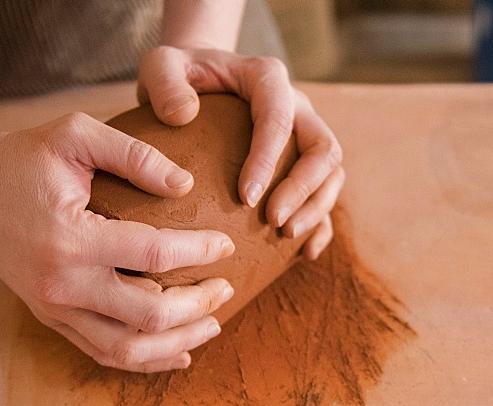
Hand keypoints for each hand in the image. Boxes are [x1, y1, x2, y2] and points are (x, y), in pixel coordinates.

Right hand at [0, 112, 235, 371]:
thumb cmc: (24, 157)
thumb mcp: (76, 135)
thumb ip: (135, 155)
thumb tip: (187, 185)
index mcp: (70, 237)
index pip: (154, 254)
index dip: (200, 251)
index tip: (228, 244)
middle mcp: (61, 284)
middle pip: (149, 316)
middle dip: (199, 305)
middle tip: (228, 287)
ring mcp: (54, 309)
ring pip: (128, 350)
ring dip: (179, 342)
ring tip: (213, 323)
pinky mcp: (51, 319)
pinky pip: (104, 353)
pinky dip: (146, 361)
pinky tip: (180, 352)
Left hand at [137, 46, 342, 258]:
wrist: (193, 82)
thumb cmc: (176, 76)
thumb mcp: (160, 64)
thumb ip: (164, 82)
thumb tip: (184, 115)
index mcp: (268, 78)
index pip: (279, 118)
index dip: (268, 160)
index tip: (245, 198)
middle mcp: (297, 106)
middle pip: (323, 149)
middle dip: (304, 190)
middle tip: (274, 222)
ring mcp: (304, 135)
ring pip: (331, 174)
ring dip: (315, 210)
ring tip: (285, 236)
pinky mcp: (302, 163)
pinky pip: (324, 196)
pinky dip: (320, 226)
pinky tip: (303, 253)